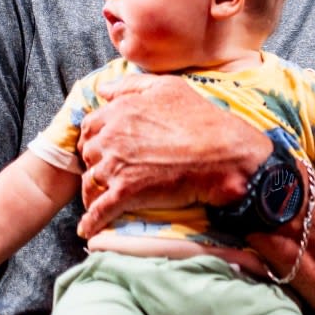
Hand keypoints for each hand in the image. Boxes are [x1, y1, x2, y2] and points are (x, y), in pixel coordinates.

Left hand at [77, 75, 269, 236]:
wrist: (226, 157)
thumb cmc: (204, 120)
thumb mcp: (170, 87)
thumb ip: (132, 85)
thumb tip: (104, 89)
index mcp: (119, 112)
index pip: (90, 126)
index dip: (96, 138)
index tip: (105, 146)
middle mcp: (112, 138)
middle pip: (88, 155)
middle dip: (94, 163)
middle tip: (108, 171)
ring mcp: (117, 166)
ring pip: (91, 182)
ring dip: (93, 192)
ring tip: (99, 199)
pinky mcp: (127, 193)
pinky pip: (100, 210)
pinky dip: (92, 222)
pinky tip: (89, 229)